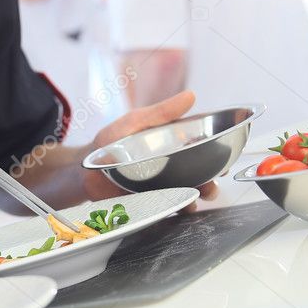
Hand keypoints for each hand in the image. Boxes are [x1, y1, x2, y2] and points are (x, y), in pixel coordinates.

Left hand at [82, 90, 217, 204]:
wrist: (82, 170)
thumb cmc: (109, 142)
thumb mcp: (136, 122)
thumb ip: (162, 112)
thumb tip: (191, 96)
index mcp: (170, 146)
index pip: (201, 152)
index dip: (216, 157)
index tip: (224, 162)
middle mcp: (169, 167)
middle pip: (198, 176)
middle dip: (209, 182)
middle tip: (212, 185)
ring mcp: (159, 187)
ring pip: (185, 194)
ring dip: (195, 197)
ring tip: (196, 198)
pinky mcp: (148, 203)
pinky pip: (167, 208)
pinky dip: (175, 210)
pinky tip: (178, 209)